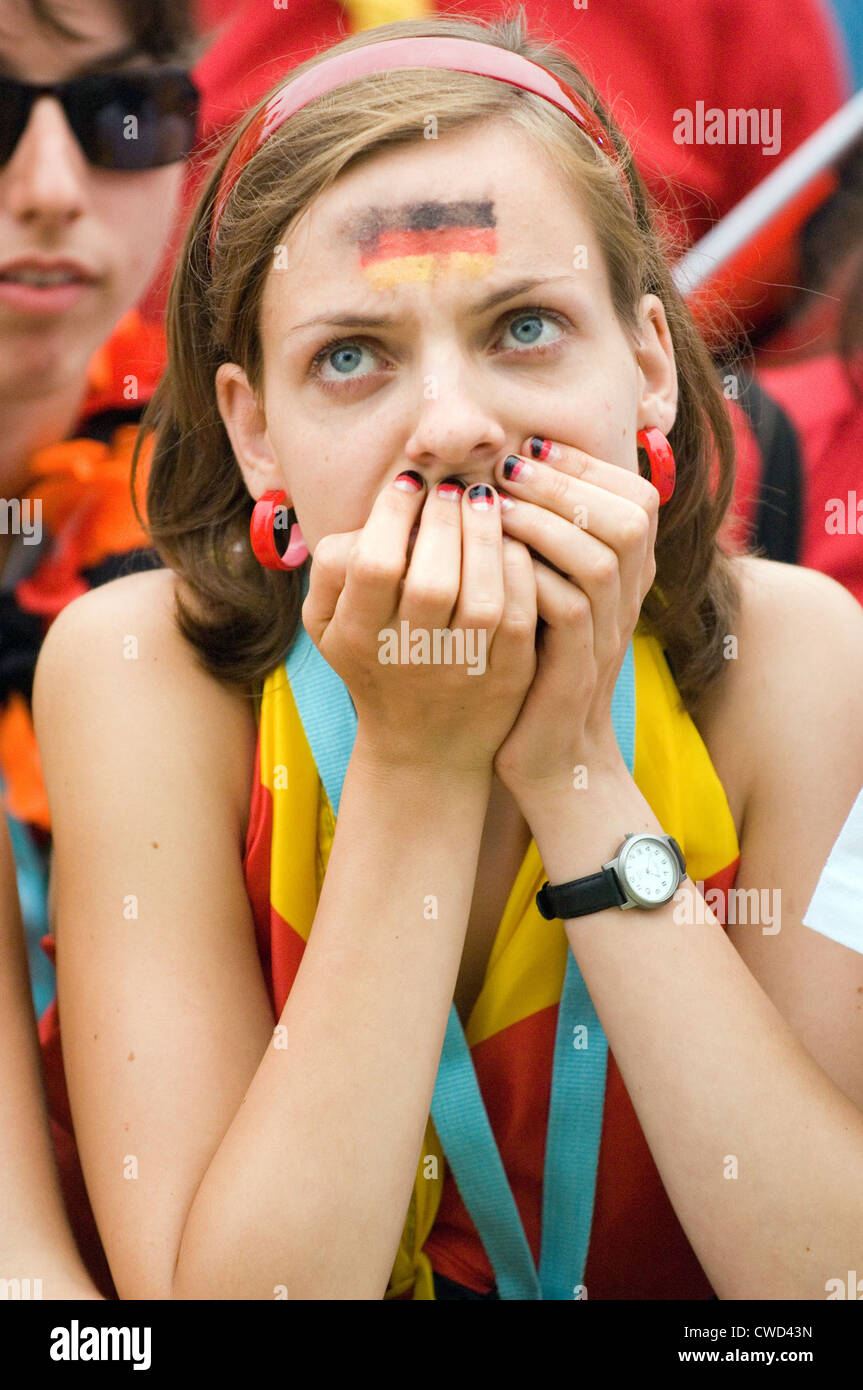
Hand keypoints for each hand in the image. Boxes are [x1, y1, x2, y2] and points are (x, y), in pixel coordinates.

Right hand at [302, 471, 537, 778]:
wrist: (422, 747)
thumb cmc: (372, 659)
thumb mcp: (326, 622)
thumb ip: (333, 565)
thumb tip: (380, 509)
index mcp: (356, 637)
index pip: (374, 565)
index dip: (394, 515)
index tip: (411, 483)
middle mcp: (407, 658)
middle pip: (433, 581)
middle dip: (446, 520)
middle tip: (453, 488)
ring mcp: (460, 672)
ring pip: (483, 599)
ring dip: (487, 538)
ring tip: (485, 502)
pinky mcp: (506, 678)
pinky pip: (521, 617)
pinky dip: (520, 571)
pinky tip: (513, 542)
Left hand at [490, 435, 659, 800]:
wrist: (548, 756)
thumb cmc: (534, 666)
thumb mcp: (547, 598)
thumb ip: (545, 543)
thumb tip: (510, 470)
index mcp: (626, 577)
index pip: (637, 497)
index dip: (586, 465)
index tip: (530, 446)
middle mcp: (627, 602)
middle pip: (631, 517)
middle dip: (566, 482)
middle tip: (509, 467)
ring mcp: (607, 638)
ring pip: (601, 560)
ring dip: (545, 523)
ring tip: (494, 504)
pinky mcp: (575, 673)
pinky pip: (568, 611)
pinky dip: (531, 577)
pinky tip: (491, 561)